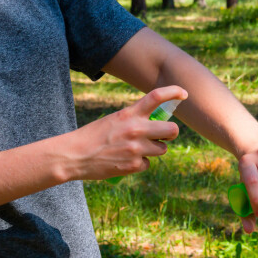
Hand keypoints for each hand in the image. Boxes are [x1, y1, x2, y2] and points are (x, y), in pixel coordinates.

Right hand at [62, 85, 187, 180]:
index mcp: (130, 113)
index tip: (184, 93)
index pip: (156, 96)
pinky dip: (141, 163)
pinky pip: (148, 163)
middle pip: (172, 129)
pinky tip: (126, 160)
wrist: (73, 155)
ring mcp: (137, 148)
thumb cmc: (94, 136)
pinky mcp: (134, 165)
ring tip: (137, 149)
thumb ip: (135, 119)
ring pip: (162, 149)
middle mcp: (136, 129)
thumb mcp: (115, 119)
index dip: (174, 92)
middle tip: (165, 135)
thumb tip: (156, 124)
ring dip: (155, 149)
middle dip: (172, 133)